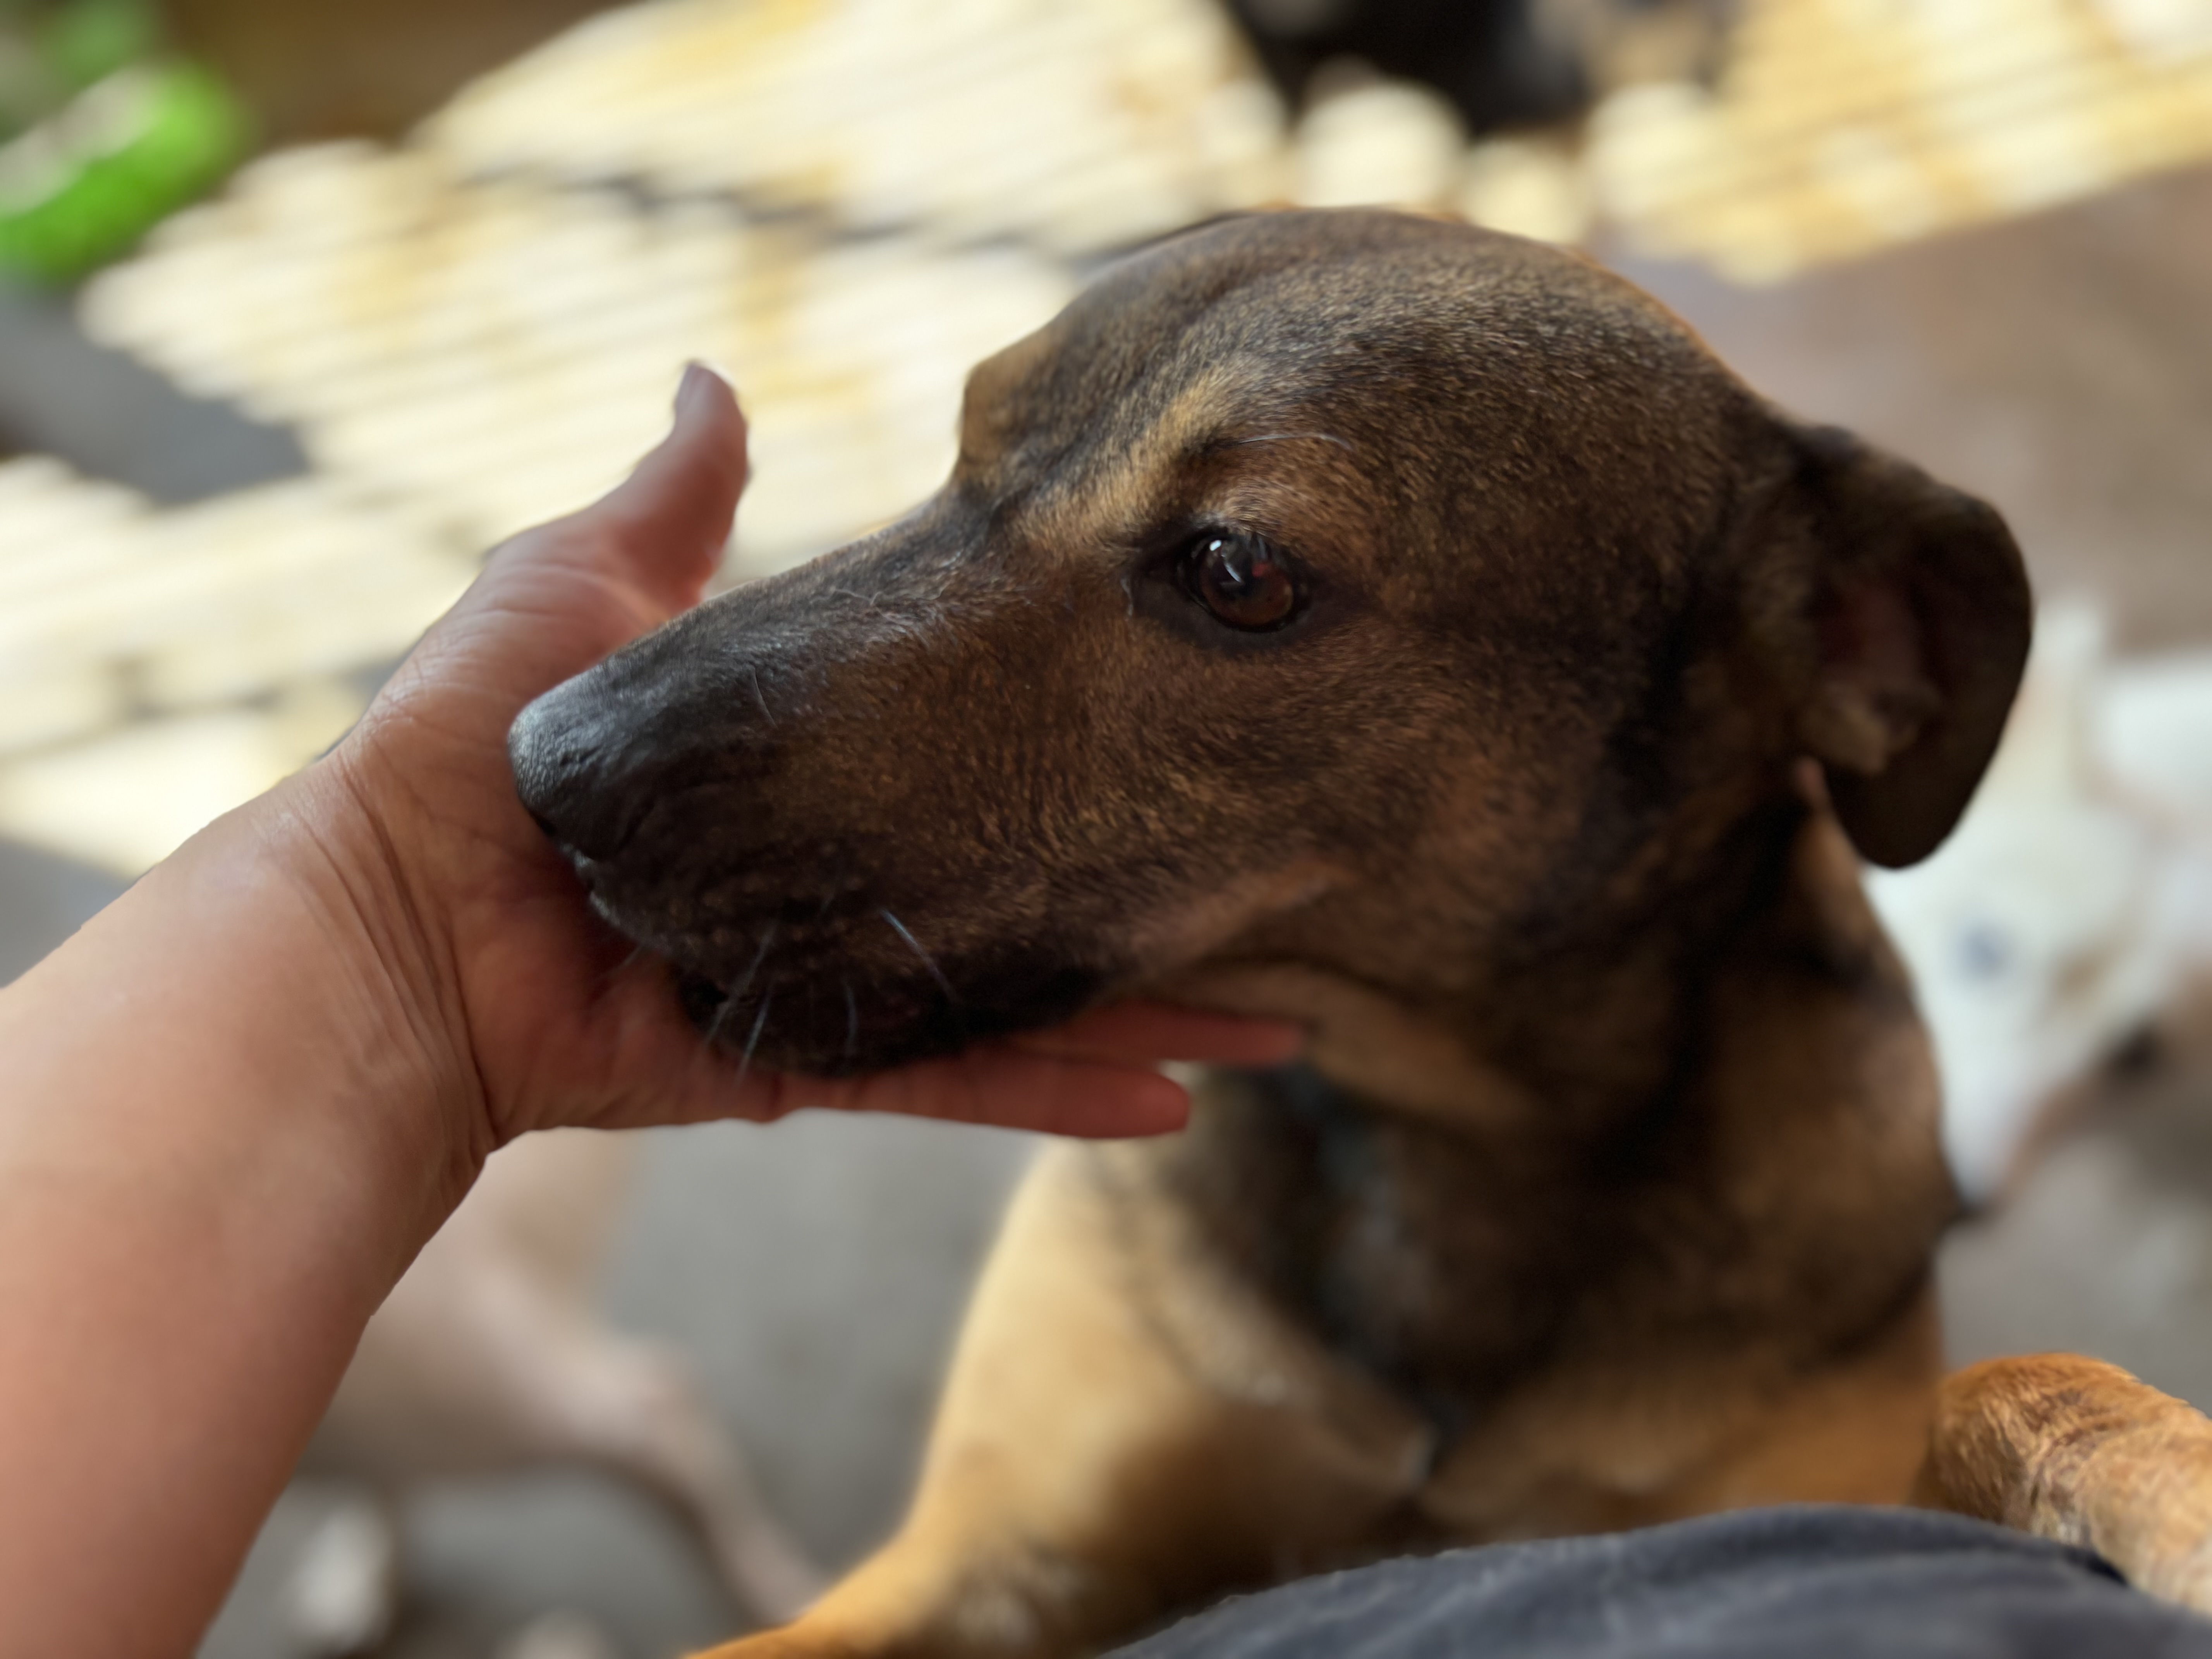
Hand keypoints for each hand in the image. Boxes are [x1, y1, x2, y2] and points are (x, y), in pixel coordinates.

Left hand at [303, 364, 1299, 1159]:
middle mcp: (837, 888)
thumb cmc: (470, 742)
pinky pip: (958, 1083)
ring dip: (1149, 1013)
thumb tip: (717, 376)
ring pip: (1023, 1000)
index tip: (1172, 714)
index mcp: (805, 784)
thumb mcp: (581, 584)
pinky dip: (1063, 1089)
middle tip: (1274, 881)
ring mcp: (833, 985)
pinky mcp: (806, 1067)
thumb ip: (672, 503)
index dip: (1073, 736)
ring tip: (1280, 1026)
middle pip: (1024, 884)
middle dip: (1146, 894)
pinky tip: (1176, 1097)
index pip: (972, 754)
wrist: (395, 913)